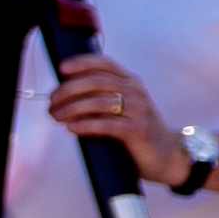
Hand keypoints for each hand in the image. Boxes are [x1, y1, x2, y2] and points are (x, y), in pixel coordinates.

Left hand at [45, 53, 184, 179]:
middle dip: (68, 90)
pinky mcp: (138, 130)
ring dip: (71, 108)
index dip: (82, 63)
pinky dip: (85, 125)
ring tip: (56, 116)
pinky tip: (71, 127)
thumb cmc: (136, 130)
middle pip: (97, 82)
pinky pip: (106, 124)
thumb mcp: (122, 107)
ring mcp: (139, 111)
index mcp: (131, 82)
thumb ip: (101, 96)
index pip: (105, 64)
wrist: (166, 154)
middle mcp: (137, 92)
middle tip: (52, 102)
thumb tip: (64, 93)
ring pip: (98, 102)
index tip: (61, 69)